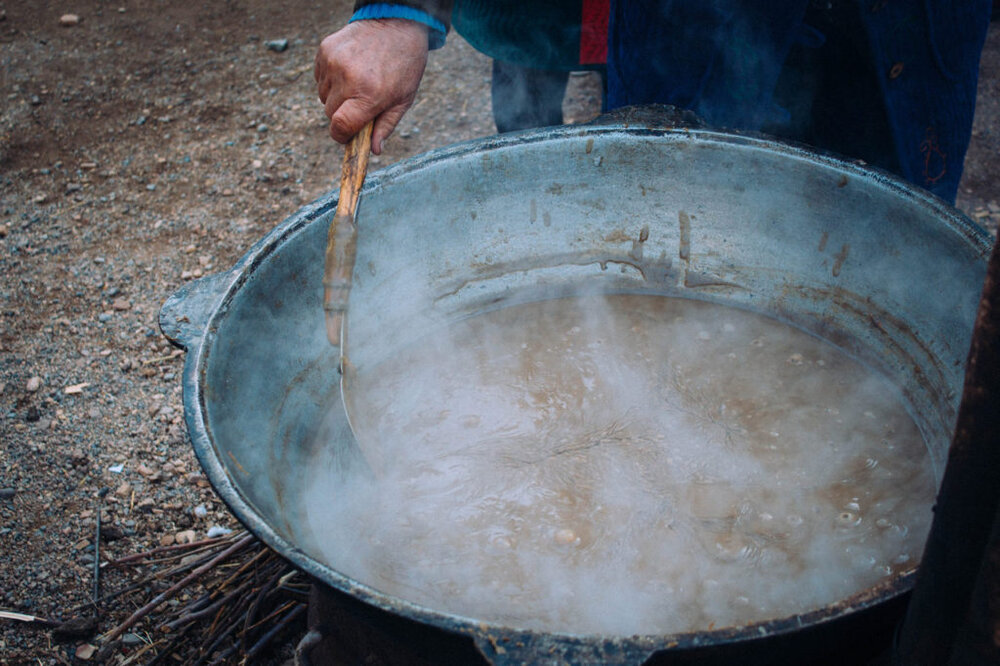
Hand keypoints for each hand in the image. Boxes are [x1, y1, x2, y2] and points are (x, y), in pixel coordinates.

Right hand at [315, 19, 428, 153]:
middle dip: (343, 115)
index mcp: (370, 95)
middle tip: (361, 103)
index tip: (347, 135)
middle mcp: (348, 78)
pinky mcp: (325, 50)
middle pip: (330, 114)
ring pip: (324, 96)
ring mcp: (333, 62)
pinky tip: (349, 70)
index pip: (340, 127)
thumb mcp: (404, 99)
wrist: (396, 24)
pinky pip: (319, 78)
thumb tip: (374, 150)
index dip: (341, 136)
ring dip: (336, 96)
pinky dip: (331, 79)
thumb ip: (386, 126)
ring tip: (357, 82)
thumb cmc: (404, 65)